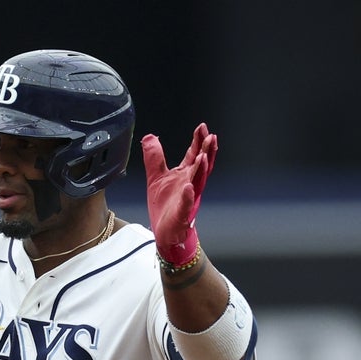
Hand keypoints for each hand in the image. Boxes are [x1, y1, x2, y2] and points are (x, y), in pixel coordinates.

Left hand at [141, 123, 217, 265]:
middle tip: (211, 137)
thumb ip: (154, 157)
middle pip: (201, 166)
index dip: (198, 141)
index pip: (194, 155)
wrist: (165, 232)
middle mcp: (190, 185)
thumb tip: (149, 137)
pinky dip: (189, 197)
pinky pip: (187, 205)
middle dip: (206, 151)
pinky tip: (189, 188)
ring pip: (198, 183)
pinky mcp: (181, 215)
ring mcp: (188, 200)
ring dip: (201, 170)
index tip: (202, 127)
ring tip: (203, 156)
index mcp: (185, 176)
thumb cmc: (165, 206)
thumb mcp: (155, 177)